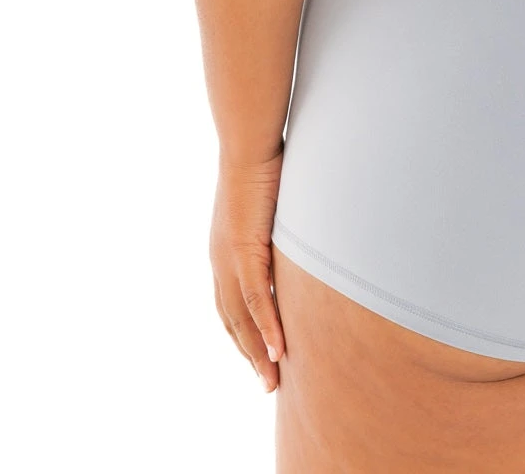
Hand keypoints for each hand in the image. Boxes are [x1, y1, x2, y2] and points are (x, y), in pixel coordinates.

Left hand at [210, 150, 287, 391]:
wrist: (251, 143)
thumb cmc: (266, 164)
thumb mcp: (274, 205)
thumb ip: (281, 227)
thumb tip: (303, 233)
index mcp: (225, 250)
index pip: (230, 303)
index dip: (244, 331)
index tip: (260, 356)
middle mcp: (220, 261)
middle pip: (232, 320)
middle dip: (249, 353)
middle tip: (267, 382)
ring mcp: (228, 259)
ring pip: (241, 319)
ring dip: (257, 352)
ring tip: (272, 379)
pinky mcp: (243, 252)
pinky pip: (255, 300)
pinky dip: (266, 328)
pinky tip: (278, 351)